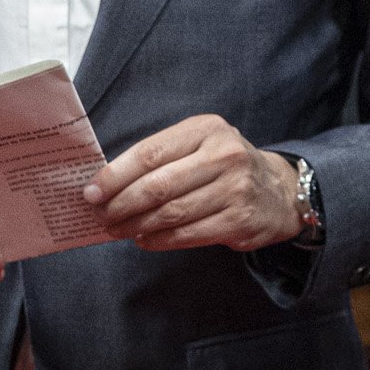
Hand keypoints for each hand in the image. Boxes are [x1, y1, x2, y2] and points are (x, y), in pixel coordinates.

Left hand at [85, 114, 302, 251]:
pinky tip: (143, 239)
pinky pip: (188, 234)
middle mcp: (224, 156)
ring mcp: (234, 189)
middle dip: (121, 204)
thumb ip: (161, 157)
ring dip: (136, 225)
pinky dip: (159, 240)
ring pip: (171, 213)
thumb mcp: (199, 144)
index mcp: (206, 129)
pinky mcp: (239, 220)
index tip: (91, 192)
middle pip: (158, 185)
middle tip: (100, 215)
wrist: (278, 190)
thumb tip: (107, 182)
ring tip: (116, 229)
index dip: (116, 175)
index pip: (150, 153)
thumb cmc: (224, 166)